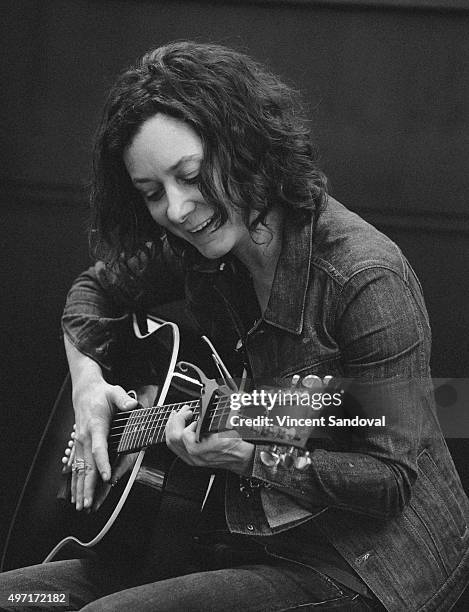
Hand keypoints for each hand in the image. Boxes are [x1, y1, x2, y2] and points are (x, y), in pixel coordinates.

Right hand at [71, 379, 137, 510]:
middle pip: (86, 465)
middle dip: (87, 486)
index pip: (99, 448)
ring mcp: (80, 443)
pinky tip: (75, 495)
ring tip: (81, 505)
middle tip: (88, 503)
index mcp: (95, 426)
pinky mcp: (78, 446)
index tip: (106, 477)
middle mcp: (85, 437)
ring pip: (79, 470)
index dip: (102, 463)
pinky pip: (76, 467)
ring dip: (79, 488)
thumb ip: (123, 400)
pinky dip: (75, 482)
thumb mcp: (114, 392)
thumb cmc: (101, 394)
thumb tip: (132, 405)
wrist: (85, 391)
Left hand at [165, 405, 254, 474]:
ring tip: (180, 417)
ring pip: (172, 444)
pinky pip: (177, 448)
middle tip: (184, 411)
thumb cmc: (236, 443)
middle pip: (173, 439)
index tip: (194, 413)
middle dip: (175, 420)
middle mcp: (194, 457)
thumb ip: (206, 422)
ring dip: (173, 427)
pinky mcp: (193, 459)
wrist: (243, 457)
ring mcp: (192, 459)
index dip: (186, 420)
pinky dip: (177, 435)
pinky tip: (184, 428)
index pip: (183, 435)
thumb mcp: (224, 427)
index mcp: (201, 449)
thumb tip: (198, 414)